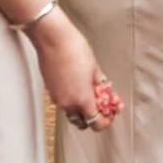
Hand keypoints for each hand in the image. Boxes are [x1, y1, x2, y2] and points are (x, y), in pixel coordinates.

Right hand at [29, 13, 115, 130]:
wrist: (52, 39)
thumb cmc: (75, 50)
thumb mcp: (94, 68)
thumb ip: (99, 84)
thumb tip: (103, 91)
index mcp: (82, 99)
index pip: (96, 123)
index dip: (106, 121)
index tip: (111, 113)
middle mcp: (67, 104)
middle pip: (82, 122)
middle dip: (93, 117)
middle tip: (102, 105)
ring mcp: (56, 98)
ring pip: (72, 113)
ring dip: (82, 108)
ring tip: (91, 93)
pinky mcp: (50, 91)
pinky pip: (64, 102)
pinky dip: (73, 100)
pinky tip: (79, 86)